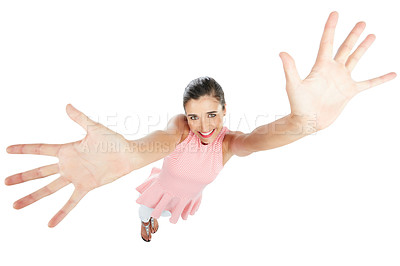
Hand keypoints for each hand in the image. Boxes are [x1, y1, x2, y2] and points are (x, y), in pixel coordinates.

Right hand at [5, 104, 133, 226]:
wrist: (128, 154)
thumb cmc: (113, 140)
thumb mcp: (94, 128)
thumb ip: (80, 118)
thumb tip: (66, 105)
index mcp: (67, 149)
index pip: (40, 149)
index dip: (24, 149)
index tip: (8, 149)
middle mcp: (68, 164)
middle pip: (40, 172)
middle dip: (23, 177)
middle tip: (5, 182)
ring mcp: (75, 176)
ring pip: (49, 189)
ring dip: (33, 197)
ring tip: (15, 205)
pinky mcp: (86, 186)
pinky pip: (71, 201)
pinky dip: (61, 212)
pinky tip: (50, 224)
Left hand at [279, 11, 395, 130]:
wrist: (307, 122)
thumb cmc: (298, 104)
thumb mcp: (293, 85)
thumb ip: (290, 69)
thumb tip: (282, 53)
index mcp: (320, 66)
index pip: (327, 42)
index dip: (330, 27)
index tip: (335, 13)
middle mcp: (332, 70)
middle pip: (344, 48)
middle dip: (353, 35)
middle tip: (362, 22)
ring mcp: (342, 80)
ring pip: (355, 59)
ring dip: (363, 48)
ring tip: (372, 35)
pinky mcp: (349, 92)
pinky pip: (368, 83)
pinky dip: (380, 79)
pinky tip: (392, 74)